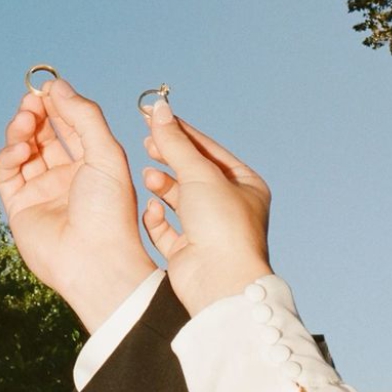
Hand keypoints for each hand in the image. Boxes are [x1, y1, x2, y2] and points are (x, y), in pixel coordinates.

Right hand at [0, 78, 155, 331]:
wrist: (94, 261)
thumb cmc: (109, 210)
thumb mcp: (106, 154)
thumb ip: (83, 116)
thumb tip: (57, 85)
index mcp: (93, 164)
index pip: (71, 125)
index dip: (59, 104)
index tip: (48, 86)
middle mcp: (67, 176)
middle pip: (45, 134)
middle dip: (37, 114)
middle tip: (32, 101)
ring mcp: (42, 190)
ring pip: (23, 149)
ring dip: (21, 131)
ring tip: (25, 120)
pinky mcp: (19, 206)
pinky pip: (7, 173)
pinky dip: (9, 155)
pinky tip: (20, 149)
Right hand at [142, 99, 271, 316]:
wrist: (219, 282)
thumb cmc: (221, 225)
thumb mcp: (198, 173)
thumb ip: (175, 142)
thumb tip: (159, 108)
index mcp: (246, 185)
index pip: (209, 150)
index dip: (181, 132)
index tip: (153, 117)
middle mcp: (229, 207)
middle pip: (192, 173)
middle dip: (169, 158)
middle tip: (146, 143)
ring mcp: (209, 231)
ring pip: (178, 199)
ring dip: (162, 185)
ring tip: (148, 176)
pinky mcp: (188, 252)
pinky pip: (167, 228)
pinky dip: (157, 217)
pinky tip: (151, 208)